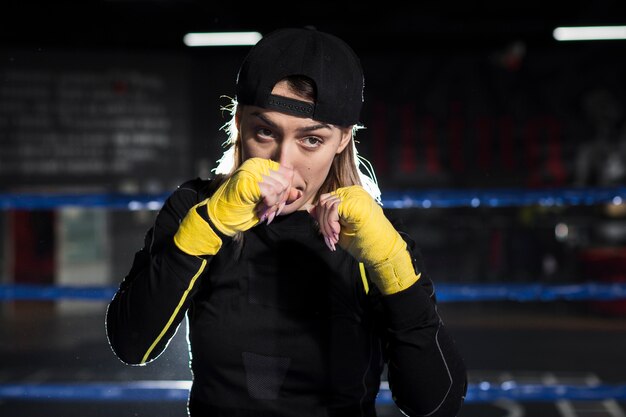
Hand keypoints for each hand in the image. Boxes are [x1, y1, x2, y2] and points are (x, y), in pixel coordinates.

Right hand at [174, 158, 298, 255]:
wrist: (220, 217)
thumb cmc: (242, 208)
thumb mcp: (266, 201)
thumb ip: (281, 195)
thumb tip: (298, 193)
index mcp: (260, 165)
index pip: (287, 173)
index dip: (286, 191)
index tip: (276, 204)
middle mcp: (256, 164)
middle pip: (285, 180)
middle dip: (281, 199)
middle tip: (269, 210)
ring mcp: (250, 171)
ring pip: (280, 187)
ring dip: (274, 204)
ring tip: (263, 210)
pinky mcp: (248, 181)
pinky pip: (271, 192)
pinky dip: (269, 204)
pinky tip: (260, 209)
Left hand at [312, 185, 419, 294]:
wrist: (383, 249)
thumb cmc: (364, 240)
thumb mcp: (340, 227)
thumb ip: (326, 217)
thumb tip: (310, 208)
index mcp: (350, 196)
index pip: (326, 200)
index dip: (322, 220)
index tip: (330, 237)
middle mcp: (353, 192)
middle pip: (323, 202)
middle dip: (323, 224)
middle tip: (331, 241)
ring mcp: (354, 195)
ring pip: (326, 206)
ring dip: (327, 227)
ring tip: (335, 240)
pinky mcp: (354, 202)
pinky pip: (332, 210)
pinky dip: (330, 225)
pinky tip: (337, 235)